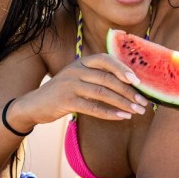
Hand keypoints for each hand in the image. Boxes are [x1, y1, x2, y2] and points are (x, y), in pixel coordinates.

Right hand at [11, 53, 149, 128]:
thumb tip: (129, 82)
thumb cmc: (63, 91)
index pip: (106, 59)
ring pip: (103, 93)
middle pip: (108, 79)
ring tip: (137, 111)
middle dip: (129, 91)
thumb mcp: (78, 77)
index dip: (123, 68)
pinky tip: (122, 117)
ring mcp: (70, 84)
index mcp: (82, 61)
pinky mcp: (66, 100)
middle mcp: (76, 69)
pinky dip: (110, 113)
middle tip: (144, 102)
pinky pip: (93, 107)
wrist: (34, 104)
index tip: (138, 81)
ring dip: (123, 104)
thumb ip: (97, 76)